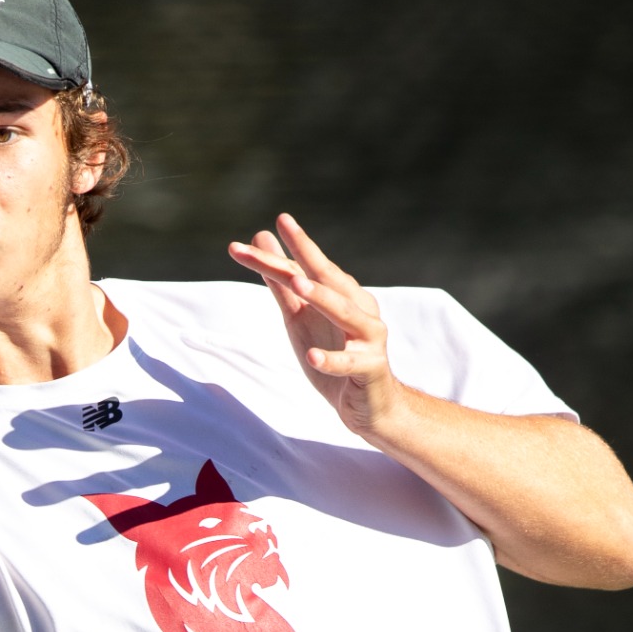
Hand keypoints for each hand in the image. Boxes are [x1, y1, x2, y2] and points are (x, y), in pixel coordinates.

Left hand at [228, 213, 398, 434]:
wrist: (372, 406)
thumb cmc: (334, 354)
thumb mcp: (300, 317)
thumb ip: (281, 282)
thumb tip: (260, 238)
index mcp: (343, 294)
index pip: (310, 268)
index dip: (292, 247)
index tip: (271, 225)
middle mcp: (359, 308)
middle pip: (326, 280)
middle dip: (302, 256)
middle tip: (279, 233)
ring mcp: (369, 337)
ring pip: (345, 313)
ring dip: (322, 298)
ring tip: (298, 285)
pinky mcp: (371, 368)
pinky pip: (350, 363)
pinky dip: (331, 360)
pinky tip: (312, 356)